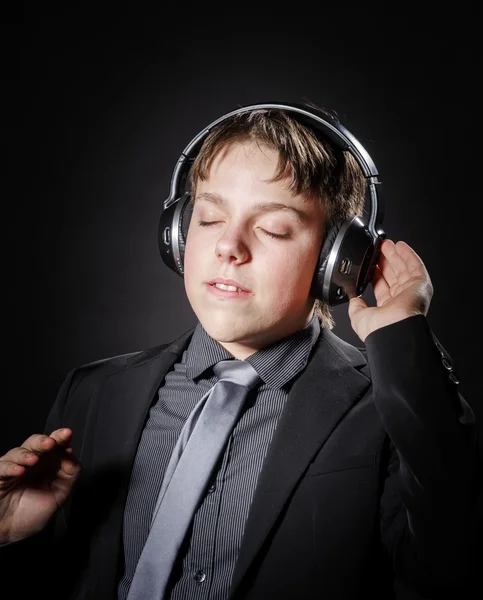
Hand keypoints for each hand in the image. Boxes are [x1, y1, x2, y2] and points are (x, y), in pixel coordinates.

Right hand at [0, 428, 80, 542]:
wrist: (9, 534)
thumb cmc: (31, 514)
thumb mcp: (58, 496)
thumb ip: (69, 475)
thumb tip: (71, 455)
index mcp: (45, 465)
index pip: (53, 446)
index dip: (60, 439)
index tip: (67, 435)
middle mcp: (29, 463)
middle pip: (35, 444)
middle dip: (44, 441)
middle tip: (52, 442)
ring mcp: (12, 469)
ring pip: (17, 452)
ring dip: (27, 454)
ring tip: (35, 459)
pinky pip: (2, 468)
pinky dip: (11, 468)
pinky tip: (19, 471)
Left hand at [348, 239, 433, 342]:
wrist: (393, 330)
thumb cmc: (378, 328)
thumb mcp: (359, 317)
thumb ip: (356, 307)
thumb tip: (353, 300)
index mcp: (387, 308)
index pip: (382, 286)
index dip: (376, 273)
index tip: (371, 263)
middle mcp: (401, 300)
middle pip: (393, 275)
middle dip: (386, 261)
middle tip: (379, 248)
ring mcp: (411, 291)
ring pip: (404, 268)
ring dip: (396, 255)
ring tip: (387, 243)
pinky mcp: (421, 284)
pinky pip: (415, 266)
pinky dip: (408, 255)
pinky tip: (401, 246)